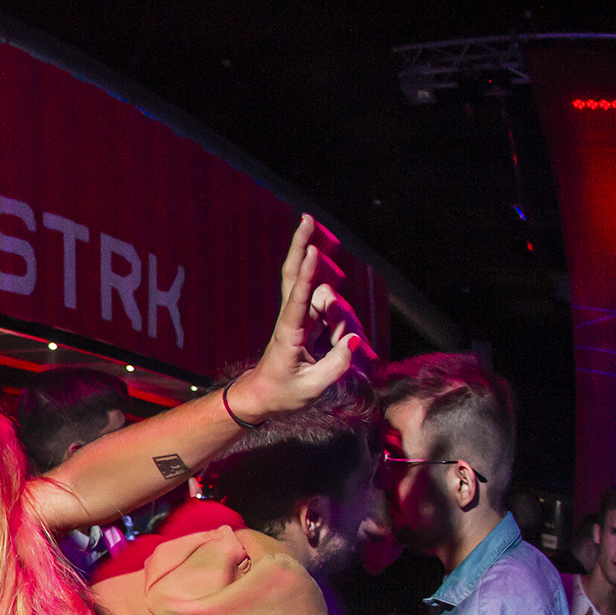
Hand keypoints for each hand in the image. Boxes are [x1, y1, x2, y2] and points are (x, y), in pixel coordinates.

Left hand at [234, 215, 378, 421]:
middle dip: (301, 245)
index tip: (313, 251)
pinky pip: (328, 309)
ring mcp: (299, 316)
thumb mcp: (311, 388)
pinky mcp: (306, 320)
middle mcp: (292, 319)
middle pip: (295, 274)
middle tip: (307, 217)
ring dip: (340, 318)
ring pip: (325, 298)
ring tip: (335, 347)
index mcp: (288, 334)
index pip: (298, 299)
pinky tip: (337, 340)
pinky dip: (340, 320)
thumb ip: (336, 365)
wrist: (261, 396)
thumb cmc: (282, 393)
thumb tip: (354, 340)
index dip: (308, 275)